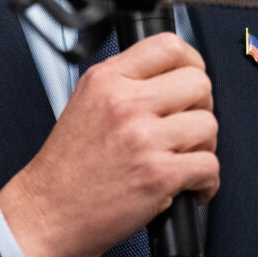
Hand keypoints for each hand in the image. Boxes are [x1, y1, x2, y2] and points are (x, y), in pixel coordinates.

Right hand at [0, 32, 217, 256]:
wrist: (47, 210)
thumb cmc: (65, 166)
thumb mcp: (84, 103)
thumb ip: (123, 84)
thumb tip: (171, 81)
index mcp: (105, 79)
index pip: (168, 46)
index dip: (191, 62)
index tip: (191, 79)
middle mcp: (124, 102)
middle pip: (198, 83)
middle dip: (201, 107)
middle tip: (187, 126)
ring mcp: (142, 137)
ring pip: (209, 125)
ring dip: (204, 147)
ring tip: (183, 160)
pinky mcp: (158, 174)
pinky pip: (210, 166)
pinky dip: (206, 183)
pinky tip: (188, 188)